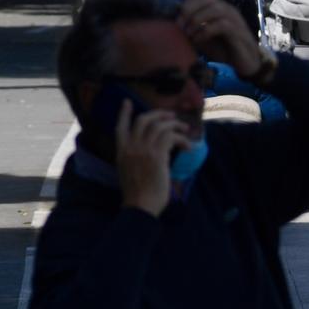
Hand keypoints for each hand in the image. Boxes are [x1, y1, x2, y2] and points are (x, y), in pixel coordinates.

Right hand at [115, 102, 191, 216]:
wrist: (140, 206)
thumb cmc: (137, 194)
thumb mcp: (129, 172)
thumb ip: (134, 157)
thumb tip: (150, 150)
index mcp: (121, 151)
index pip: (120, 127)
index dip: (124, 113)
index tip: (127, 102)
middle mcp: (130, 147)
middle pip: (144, 120)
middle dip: (160, 114)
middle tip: (172, 116)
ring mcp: (143, 150)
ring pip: (161, 126)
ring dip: (176, 125)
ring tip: (186, 130)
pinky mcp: (157, 155)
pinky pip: (172, 138)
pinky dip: (183, 140)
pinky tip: (189, 147)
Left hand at [178, 0, 260, 78]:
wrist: (245, 64)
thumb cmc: (224, 50)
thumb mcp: (203, 37)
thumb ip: (192, 28)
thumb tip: (174, 23)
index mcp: (218, 8)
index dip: (186, 5)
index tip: (178, 22)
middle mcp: (227, 10)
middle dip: (188, 12)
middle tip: (181, 28)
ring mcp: (235, 20)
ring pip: (214, 9)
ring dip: (197, 21)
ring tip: (189, 35)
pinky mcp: (239, 32)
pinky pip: (222, 25)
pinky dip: (206, 32)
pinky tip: (199, 40)